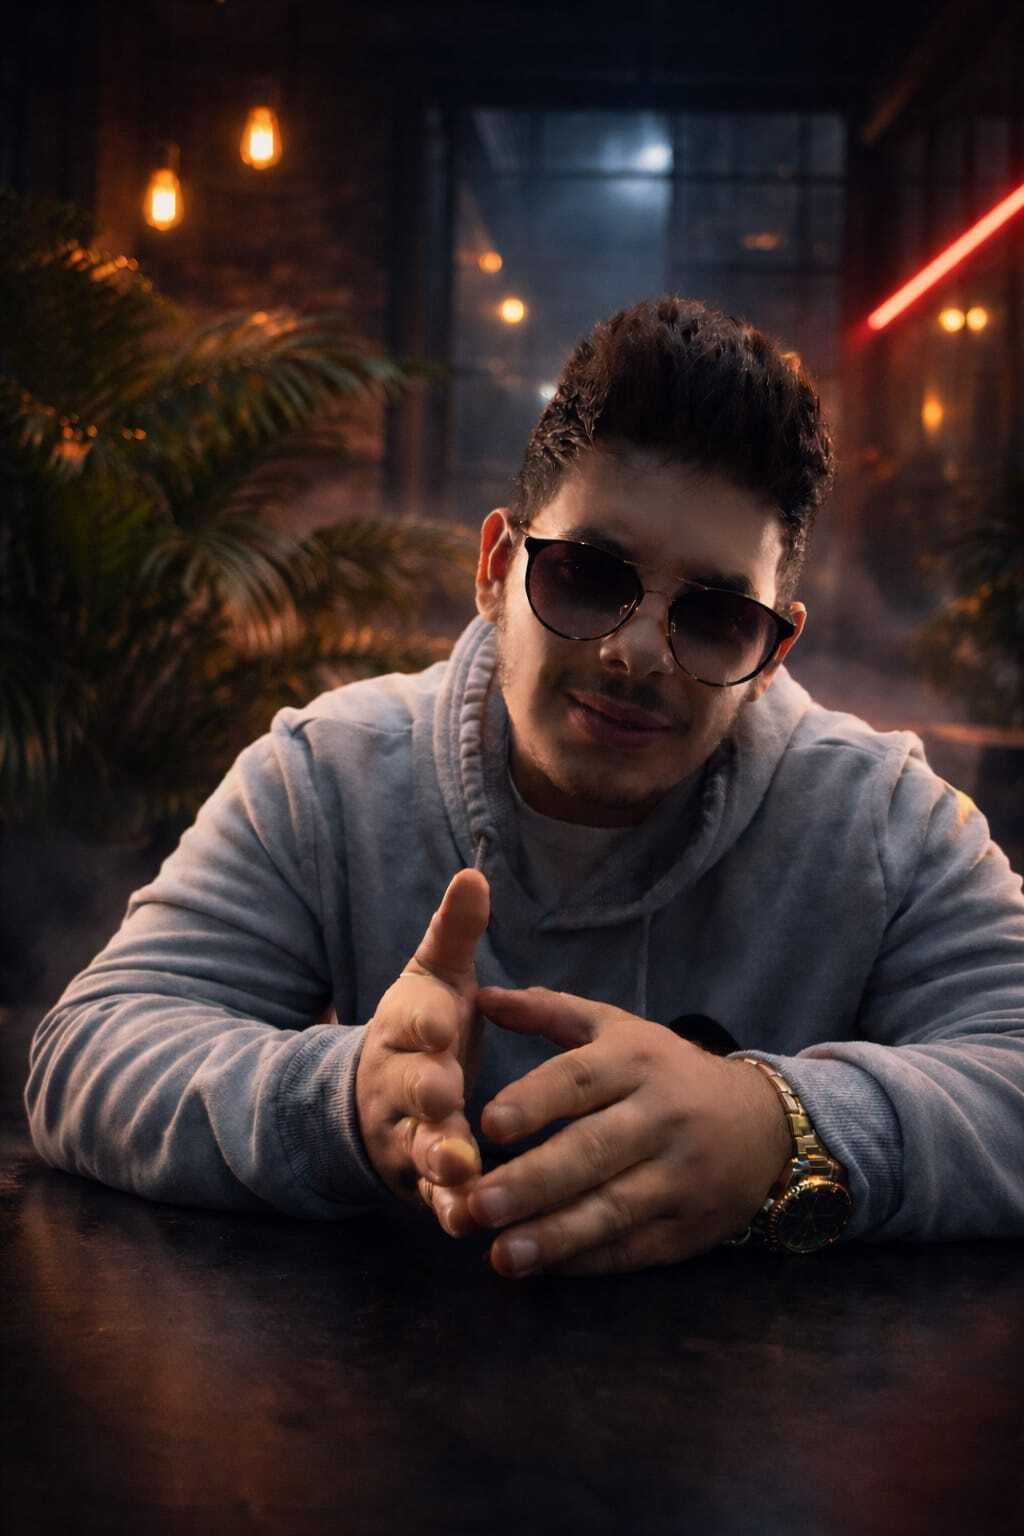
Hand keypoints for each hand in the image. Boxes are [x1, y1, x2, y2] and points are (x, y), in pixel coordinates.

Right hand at [355, 869, 490, 1222]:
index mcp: (408, 1025)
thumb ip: (454, 932)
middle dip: (426, 1090)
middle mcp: (400, 1080)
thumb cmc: (423, 1025)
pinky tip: (467, 1219)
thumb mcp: (433, 975)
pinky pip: (430, 1196)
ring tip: (462, 1170)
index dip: (425, 1022)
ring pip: (419, 1146)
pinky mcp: (418, 1179)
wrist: (373, 1093)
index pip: (412, 1019)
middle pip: (412, 1086)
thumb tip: (475, 873)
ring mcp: (405, 1133)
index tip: (443, 1021)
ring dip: (439, 1158)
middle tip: (447, 1092)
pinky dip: (447, 1207)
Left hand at [454, 987, 791, 1276]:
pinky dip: (588, 1260)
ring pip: (614, 1208)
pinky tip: (543, 1268)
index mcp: (636, 1062)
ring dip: (555, 1235)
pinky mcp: (693, 1227)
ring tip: (501, 1254)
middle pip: (593, 1151)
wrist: (764, 1122)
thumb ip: (549, 1012)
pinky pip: (636, 1248)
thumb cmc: (668, 1071)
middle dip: (534, 1181)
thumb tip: (483, 996)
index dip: (535, 1102)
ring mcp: (681, 1176)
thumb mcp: (618, 1030)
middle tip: (477, 1204)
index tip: (488, 1125)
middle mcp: (661, 1116)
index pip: (580, 1080)